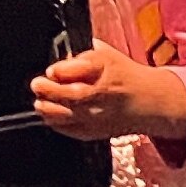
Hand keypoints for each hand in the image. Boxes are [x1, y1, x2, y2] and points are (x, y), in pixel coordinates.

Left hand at [32, 46, 185, 146]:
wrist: (148, 102)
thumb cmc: (124, 75)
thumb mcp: (106, 54)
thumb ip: (81, 54)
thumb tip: (57, 58)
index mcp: (106, 71)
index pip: (80, 70)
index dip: (61, 70)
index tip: (51, 70)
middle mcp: (102, 96)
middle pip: (71, 95)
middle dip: (48, 90)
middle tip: (38, 84)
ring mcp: (97, 117)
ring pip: (65, 116)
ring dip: (47, 108)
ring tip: (40, 101)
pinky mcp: (93, 132)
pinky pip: (67, 130)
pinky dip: (54, 121)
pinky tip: (50, 113)